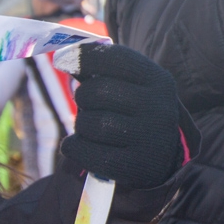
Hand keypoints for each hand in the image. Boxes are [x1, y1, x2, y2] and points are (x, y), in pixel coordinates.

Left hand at [60, 44, 193, 190]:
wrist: (162, 157)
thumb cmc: (135, 112)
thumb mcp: (132, 86)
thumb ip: (101, 70)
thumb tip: (63, 58)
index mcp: (159, 80)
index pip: (115, 59)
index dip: (83, 57)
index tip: (61, 60)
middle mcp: (158, 108)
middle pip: (97, 91)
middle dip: (82, 96)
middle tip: (87, 103)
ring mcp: (147, 139)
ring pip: (88, 123)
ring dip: (80, 124)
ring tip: (91, 127)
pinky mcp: (132, 167)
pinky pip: (83, 150)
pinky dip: (73, 146)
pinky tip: (80, 145)